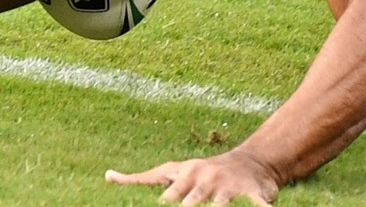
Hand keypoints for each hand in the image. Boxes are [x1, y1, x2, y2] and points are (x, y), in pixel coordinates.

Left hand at [105, 150, 279, 205]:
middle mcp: (206, 181)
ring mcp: (229, 187)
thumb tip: (107, 177)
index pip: (169, 196)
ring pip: (223, 204)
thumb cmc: (201, 172)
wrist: (250, 162)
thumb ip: (140, 179)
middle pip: (193, 201)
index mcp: (185, 176)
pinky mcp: (253, 194)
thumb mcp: (172, 171)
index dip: (163, 205)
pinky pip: (258, 205)